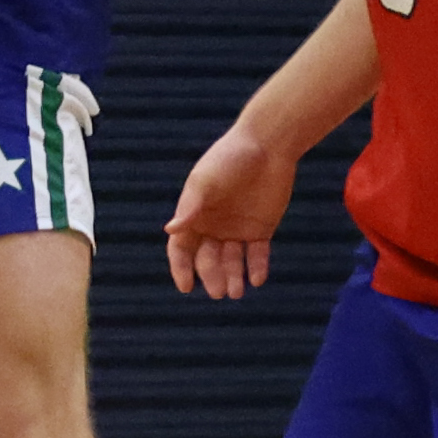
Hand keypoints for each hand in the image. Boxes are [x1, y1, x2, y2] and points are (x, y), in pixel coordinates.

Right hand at [165, 125, 296, 299]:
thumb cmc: (229, 159)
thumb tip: (170, 230)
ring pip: (232, 261)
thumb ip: (190, 206)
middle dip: (211, 276)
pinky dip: (256, 267)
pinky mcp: (260, 229)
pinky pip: (257, 255)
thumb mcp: (205, 181)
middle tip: (220, 291)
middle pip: (207, 259)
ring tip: (237, 292)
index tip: (185, 286)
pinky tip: (256, 279)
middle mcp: (213, 225)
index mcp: (194, 214)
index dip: (181, 267)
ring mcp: (237, 228)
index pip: (182, 247)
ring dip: (233, 277)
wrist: (266, 145)